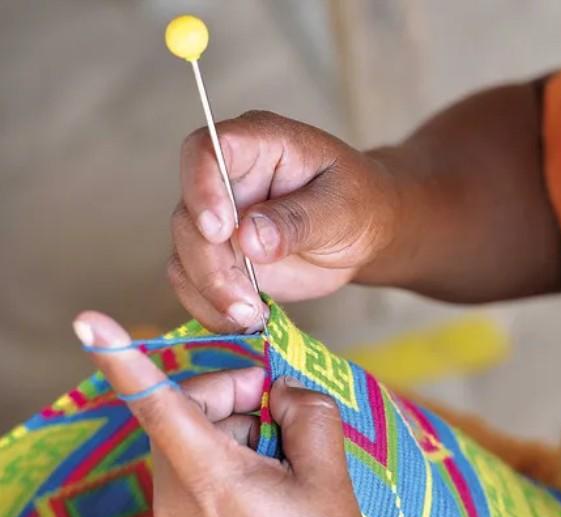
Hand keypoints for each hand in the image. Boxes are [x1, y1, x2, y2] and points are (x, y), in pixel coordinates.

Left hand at [73, 312, 368, 516]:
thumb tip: (285, 390)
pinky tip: (273, 481)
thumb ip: (309, 415)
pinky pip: (198, 471)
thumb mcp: (329, 479)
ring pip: (194, 440)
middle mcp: (177, 501)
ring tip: (287, 461)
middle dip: (234, 397)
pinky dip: (233, 457)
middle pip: (186, 413)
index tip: (91, 324)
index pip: (157, 405)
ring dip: (239, 429)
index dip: (123, 360)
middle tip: (282, 408)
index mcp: (210, 481)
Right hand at [169, 110, 401, 331]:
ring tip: (253, 317)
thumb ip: (299, 220)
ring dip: (210, 292)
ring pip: (184, 254)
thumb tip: (248, 238)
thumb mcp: (344, 208)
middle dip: (211, 265)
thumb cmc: (362, 203)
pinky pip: (193, 283)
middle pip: (188, 215)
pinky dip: (211, 308)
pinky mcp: (219, 257)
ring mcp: (218, 219)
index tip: (222, 231)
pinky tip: (245, 321)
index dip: (202, 188)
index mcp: (259, 143)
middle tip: (246, 301)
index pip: (207, 149)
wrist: (366, 232)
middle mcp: (227, 177)